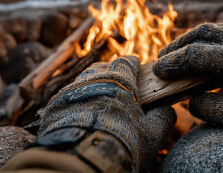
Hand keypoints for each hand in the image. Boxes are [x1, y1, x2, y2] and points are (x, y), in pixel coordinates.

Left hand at [38, 56, 175, 171]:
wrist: (79, 159)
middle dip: (110, 71)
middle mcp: (93, 79)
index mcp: (119, 81)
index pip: (126, 62)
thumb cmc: (121, 145)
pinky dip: (75, 100)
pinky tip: (78, 112)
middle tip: (116, 81)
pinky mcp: (54, 105)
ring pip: (82, 80)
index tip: (135, 64)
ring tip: (97, 96)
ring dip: (91, 84)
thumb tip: (167, 110)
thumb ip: (163, 119)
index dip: (132, 63)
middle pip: (102, 67)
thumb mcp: (152, 136)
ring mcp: (70, 90)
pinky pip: (66, 97)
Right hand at [154, 23, 222, 128]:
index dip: (173, 62)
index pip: (194, 55)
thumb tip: (192, 101)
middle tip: (165, 54)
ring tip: (187, 51)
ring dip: (198, 38)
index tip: (158, 69)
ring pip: (219, 29)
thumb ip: (211, 108)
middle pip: (202, 32)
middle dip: (180, 42)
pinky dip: (217, 41)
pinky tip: (217, 53)